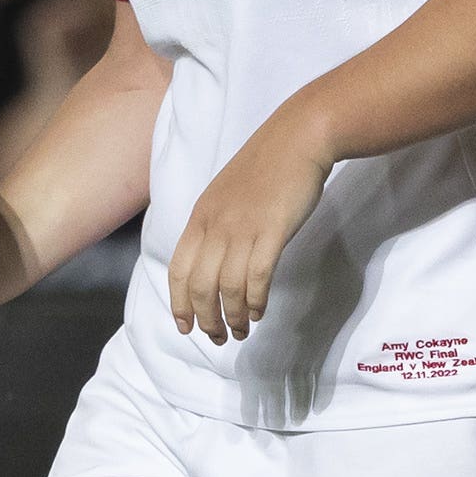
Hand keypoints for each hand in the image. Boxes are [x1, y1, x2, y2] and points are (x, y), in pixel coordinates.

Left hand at [166, 112, 329, 343]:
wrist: (297, 138)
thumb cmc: (266, 166)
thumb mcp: (226, 195)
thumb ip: (215, 226)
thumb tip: (212, 261)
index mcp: (200, 217)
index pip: (178, 269)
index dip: (178, 303)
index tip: (185, 326)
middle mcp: (215, 225)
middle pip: (200, 285)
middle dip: (205, 319)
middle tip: (217, 338)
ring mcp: (242, 228)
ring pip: (227, 287)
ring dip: (232, 316)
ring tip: (241, 331)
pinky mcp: (271, 231)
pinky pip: (257, 276)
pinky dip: (255, 299)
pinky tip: (259, 311)